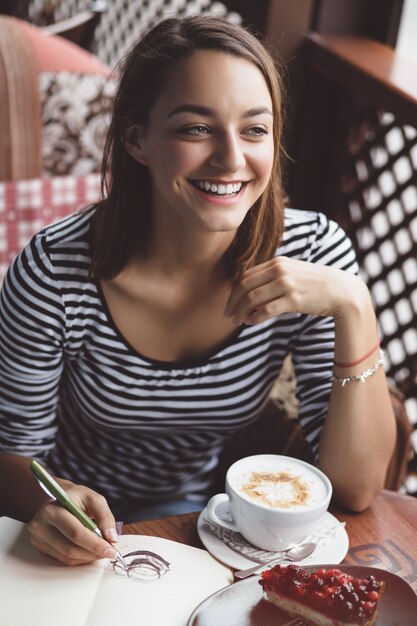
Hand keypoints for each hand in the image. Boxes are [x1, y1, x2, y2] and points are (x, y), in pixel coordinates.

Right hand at [27, 480, 117, 564]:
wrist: (58, 497)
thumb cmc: (76, 497)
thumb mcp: (93, 499)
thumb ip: (105, 516)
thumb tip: (112, 538)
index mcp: (52, 510)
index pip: (75, 532)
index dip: (95, 544)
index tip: (111, 550)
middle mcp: (40, 525)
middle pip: (70, 547)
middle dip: (93, 552)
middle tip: (110, 553)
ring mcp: (38, 538)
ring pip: (67, 556)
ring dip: (88, 557)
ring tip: (102, 551)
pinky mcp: (40, 547)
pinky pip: (63, 558)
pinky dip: (80, 558)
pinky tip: (90, 552)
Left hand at [225, 256, 362, 324]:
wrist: (342, 291)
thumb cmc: (316, 284)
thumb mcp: (293, 273)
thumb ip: (274, 277)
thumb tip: (252, 292)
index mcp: (277, 262)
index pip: (246, 276)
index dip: (233, 291)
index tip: (229, 303)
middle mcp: (279, 270)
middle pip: (244, 286)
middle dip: (232, 302)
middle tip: (227, 315)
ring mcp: (286, 284)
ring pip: (252, 299)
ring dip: (241, 312)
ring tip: (237, 321)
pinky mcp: (293, 299)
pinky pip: (266, 310)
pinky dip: (254, 318)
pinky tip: (250, 322)